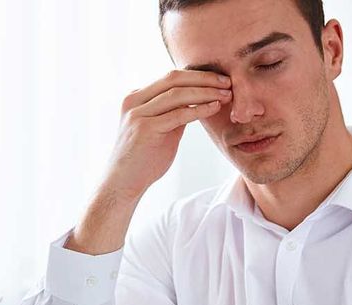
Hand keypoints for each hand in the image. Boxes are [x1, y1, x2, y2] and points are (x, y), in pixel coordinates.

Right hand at [104, 70, 233, 198]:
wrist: (124, 182)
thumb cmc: (144, 158)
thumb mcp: (161, 129)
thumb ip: (174, 113)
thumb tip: (198, 101)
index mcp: (137, 97)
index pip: (171, 78)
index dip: (198, 75)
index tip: (220, 79)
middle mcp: (134, 100)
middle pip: (174, 79)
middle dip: (204, 78)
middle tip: (228, 82)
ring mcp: (138, 114)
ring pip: (177, 94)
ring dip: (206, 92)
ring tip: (226, 95)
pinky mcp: (145, 128)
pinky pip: (178, 114)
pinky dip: (200, 109)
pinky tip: (215, 107)